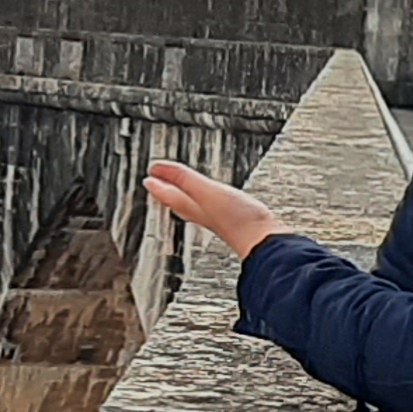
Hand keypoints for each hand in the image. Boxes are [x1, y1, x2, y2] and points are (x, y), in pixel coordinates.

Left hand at [143, 159, 279, 258]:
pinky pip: (214, 210)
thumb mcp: (208, 191)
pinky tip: (216, 206)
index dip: (160, 185)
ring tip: (182, 194)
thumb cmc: (238, 220)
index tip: (148, 177)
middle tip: (157, 186)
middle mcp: (206, 215)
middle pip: (181, 203)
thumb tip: (156, 169)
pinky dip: (208, 205)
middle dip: (169, 193)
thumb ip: (184, 179)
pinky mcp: (237, 223)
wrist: (264, 242)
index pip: (172, 195)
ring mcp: (221, 220)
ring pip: (197, 208)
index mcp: (196, 208)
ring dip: (186, 199)